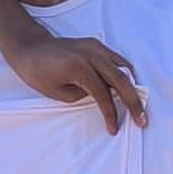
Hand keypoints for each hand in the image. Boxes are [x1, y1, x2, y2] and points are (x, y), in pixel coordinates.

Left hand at [3, 31, 145, 132]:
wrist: (30, 48)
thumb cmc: (38, 72)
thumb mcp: (58, 92)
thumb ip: (84, 96)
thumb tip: (105, 98)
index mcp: (79, 68)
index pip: (103, 94)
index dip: (111, 114)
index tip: (113, 128)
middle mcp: (91, 55)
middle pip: (121, 80)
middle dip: (134, 102)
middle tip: (142, 120)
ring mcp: (95, 47)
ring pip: (124, 68)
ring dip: (134, 87)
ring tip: (139, 106)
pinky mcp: (95, 45)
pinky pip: (117, 60)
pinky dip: (126, 75)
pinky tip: (129, 88)